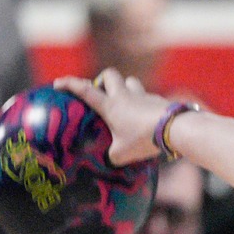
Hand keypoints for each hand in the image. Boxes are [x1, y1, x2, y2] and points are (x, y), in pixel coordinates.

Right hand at [52, 68, 171, 166]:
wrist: (175, 129)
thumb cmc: (144, 139)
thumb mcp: (123, 154)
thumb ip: (113, 155)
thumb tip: (112, 158)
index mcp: (110, 106)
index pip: (85, 90)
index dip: (70, 84)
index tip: (58, 84)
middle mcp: (125, 96)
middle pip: (110, 75)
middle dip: (103, 81)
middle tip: (104, 96)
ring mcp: (143, 95)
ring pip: (131, 81)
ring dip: (126, 89)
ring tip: (127, 106)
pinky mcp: (159, 100)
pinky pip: (147, 96)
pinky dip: (144, 104)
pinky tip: (148, 118)